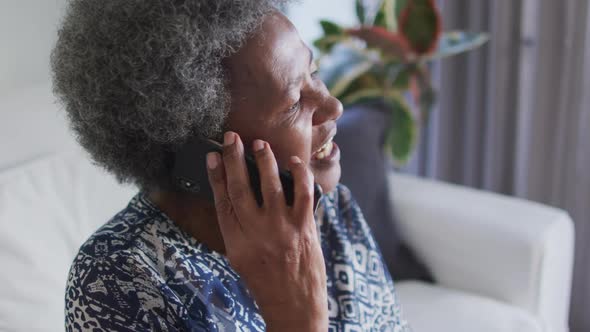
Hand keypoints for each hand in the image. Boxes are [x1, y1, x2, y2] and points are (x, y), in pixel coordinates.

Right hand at [206, 131, 327, 331]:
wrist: (295, 307)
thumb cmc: (266, 282)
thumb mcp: (240, 257)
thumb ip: (238, 227)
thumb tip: (236, 193)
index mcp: (236, 242)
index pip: (222, 201)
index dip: (216, 175)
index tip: (213, 155)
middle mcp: (257, 233)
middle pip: (241, 187)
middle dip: (234, 159)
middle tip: (231, 137)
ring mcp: (282, 229)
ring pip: (270, 185)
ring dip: (264, 160)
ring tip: (259, 144)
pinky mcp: (305, 228)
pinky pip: (303, 193)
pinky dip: (299, 174)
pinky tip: (294, 162)